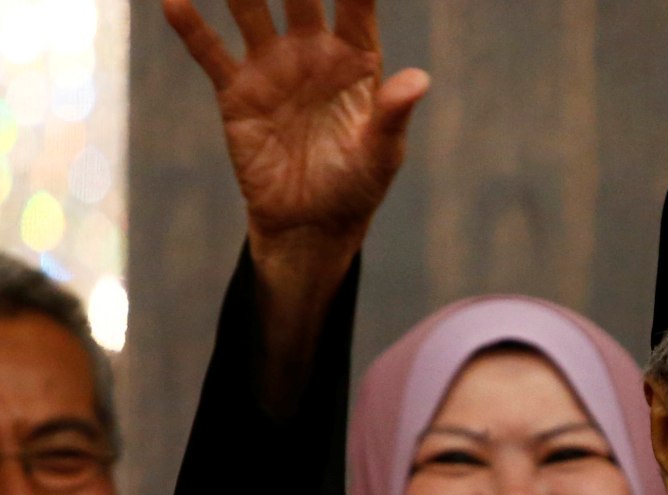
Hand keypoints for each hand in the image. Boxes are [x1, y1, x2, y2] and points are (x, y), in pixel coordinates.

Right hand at [164, 0, 427, 257]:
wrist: (310, 224)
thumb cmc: (357, 187)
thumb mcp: (381, 154)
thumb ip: (393, 114)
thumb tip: (420, 80)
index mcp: (357, 60)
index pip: (355, 4)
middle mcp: (312, 52)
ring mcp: (272, 67)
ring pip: (249, 9)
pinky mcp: (237, 91)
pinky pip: (210, 52)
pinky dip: (192, 26)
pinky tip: (174, 1)